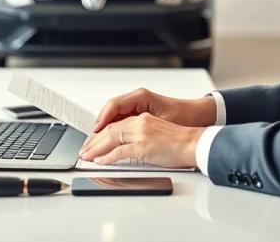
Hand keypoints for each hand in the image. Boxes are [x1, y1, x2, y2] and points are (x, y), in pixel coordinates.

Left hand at [78, 113, 203, 168]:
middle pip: (109, 130)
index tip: (92, 142)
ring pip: (111, 139)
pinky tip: (101, 161)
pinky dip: (108, 156)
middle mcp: (140, 122)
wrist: (195, 143)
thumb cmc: (180, 141)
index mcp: (143, 118)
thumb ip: (140, 136)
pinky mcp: (143, 146)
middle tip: (84, 151)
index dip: (101, 133)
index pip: (115, 124)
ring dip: (96, 149)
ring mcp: (141, 134)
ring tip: (87, 156)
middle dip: (93, 141)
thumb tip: (124, 148)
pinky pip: (120, 151)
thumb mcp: (156, 132)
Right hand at [91, 88, 216, 133]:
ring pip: (113, 118)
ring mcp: (137, 106)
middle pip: (109, 112)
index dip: (102, 120)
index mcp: (140, 97)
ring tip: (93, 145)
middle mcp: (136, 99)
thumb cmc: (183, 117)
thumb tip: (119, 138)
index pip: (113, 106)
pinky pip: (120, 121)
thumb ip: (139, 130)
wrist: (198, 116)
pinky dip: (112, 131)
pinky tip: (107, 142)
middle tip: (88, 144)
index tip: (95, 133)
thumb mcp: (160, 123)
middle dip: (97, 128)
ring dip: (102, 131)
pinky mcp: (139, 114)